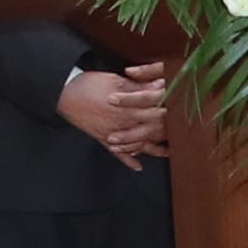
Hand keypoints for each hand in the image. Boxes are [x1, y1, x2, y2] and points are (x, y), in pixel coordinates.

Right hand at [57, 65, 172, 164]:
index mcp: (130, 109)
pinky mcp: (104, 140)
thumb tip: (159, 87)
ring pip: (139, 146)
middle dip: (168, 132)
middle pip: (152, 131)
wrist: (63, 95)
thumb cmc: (89, 85)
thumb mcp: (116, 81)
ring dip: (154, 150)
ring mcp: (115, 135)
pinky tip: (138, 166)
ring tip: (169, 153)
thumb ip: (139, 88)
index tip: (181, 109)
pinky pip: (118, 155)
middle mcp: (125, 125)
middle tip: (183, 133)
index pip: (157, 111)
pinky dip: (128, 161)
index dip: (171, 109)